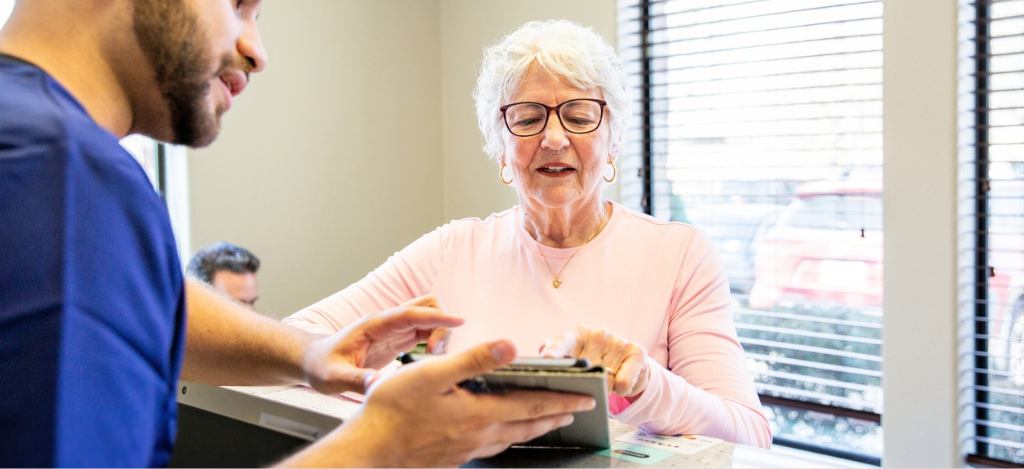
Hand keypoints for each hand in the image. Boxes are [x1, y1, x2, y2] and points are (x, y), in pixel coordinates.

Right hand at [292, 340, 596, 467]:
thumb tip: (510, 347)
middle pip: (527, 427)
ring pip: (509, 440)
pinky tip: (496, 438)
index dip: (562, 401)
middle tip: (574, 412)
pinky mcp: (450, 459)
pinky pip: (488, 449)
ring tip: (544, 424)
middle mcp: (477, 436)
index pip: (533, 407)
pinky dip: (504, 440)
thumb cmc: (392, 411)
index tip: (586, 399)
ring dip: (532, 431)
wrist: (367, 451)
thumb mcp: (434, 373)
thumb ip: (475, 360)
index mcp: (479, 414)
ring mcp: (464, 451)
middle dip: (554, 418)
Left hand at [301, 294, 462, 394]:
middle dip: (442, 325)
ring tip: (434, 362)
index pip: (411, 313)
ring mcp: (395, 329)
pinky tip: (432, 363)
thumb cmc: (321, 365)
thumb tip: (377, 384)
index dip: (437, 316)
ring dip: (441, 336)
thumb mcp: (333, 377)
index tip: (459, 321)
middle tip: (437, 355)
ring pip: (430, 319)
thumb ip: (355, 380)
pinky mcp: (399, 339)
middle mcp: (388, 322)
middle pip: (427, 306)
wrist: (314, 360)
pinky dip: (437, 343)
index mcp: (374, 325)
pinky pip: (427, 332)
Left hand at [539, 324, 649, 398]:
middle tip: (577, 387)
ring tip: (602, 386)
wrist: (626, 369)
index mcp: (577, 335)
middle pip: (584, 364)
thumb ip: (558, 358)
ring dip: (602, 387)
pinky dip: (621, 388)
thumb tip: (542, 351)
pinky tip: (619, 388)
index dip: (554, 350)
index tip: (547, 359)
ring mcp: (617, 342)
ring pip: (604, 376)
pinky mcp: (636, 353)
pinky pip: (625, 380)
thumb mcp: (574, 363)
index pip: (562, 342)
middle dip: (580, 380)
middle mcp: (597, 334)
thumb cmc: (593, 365)